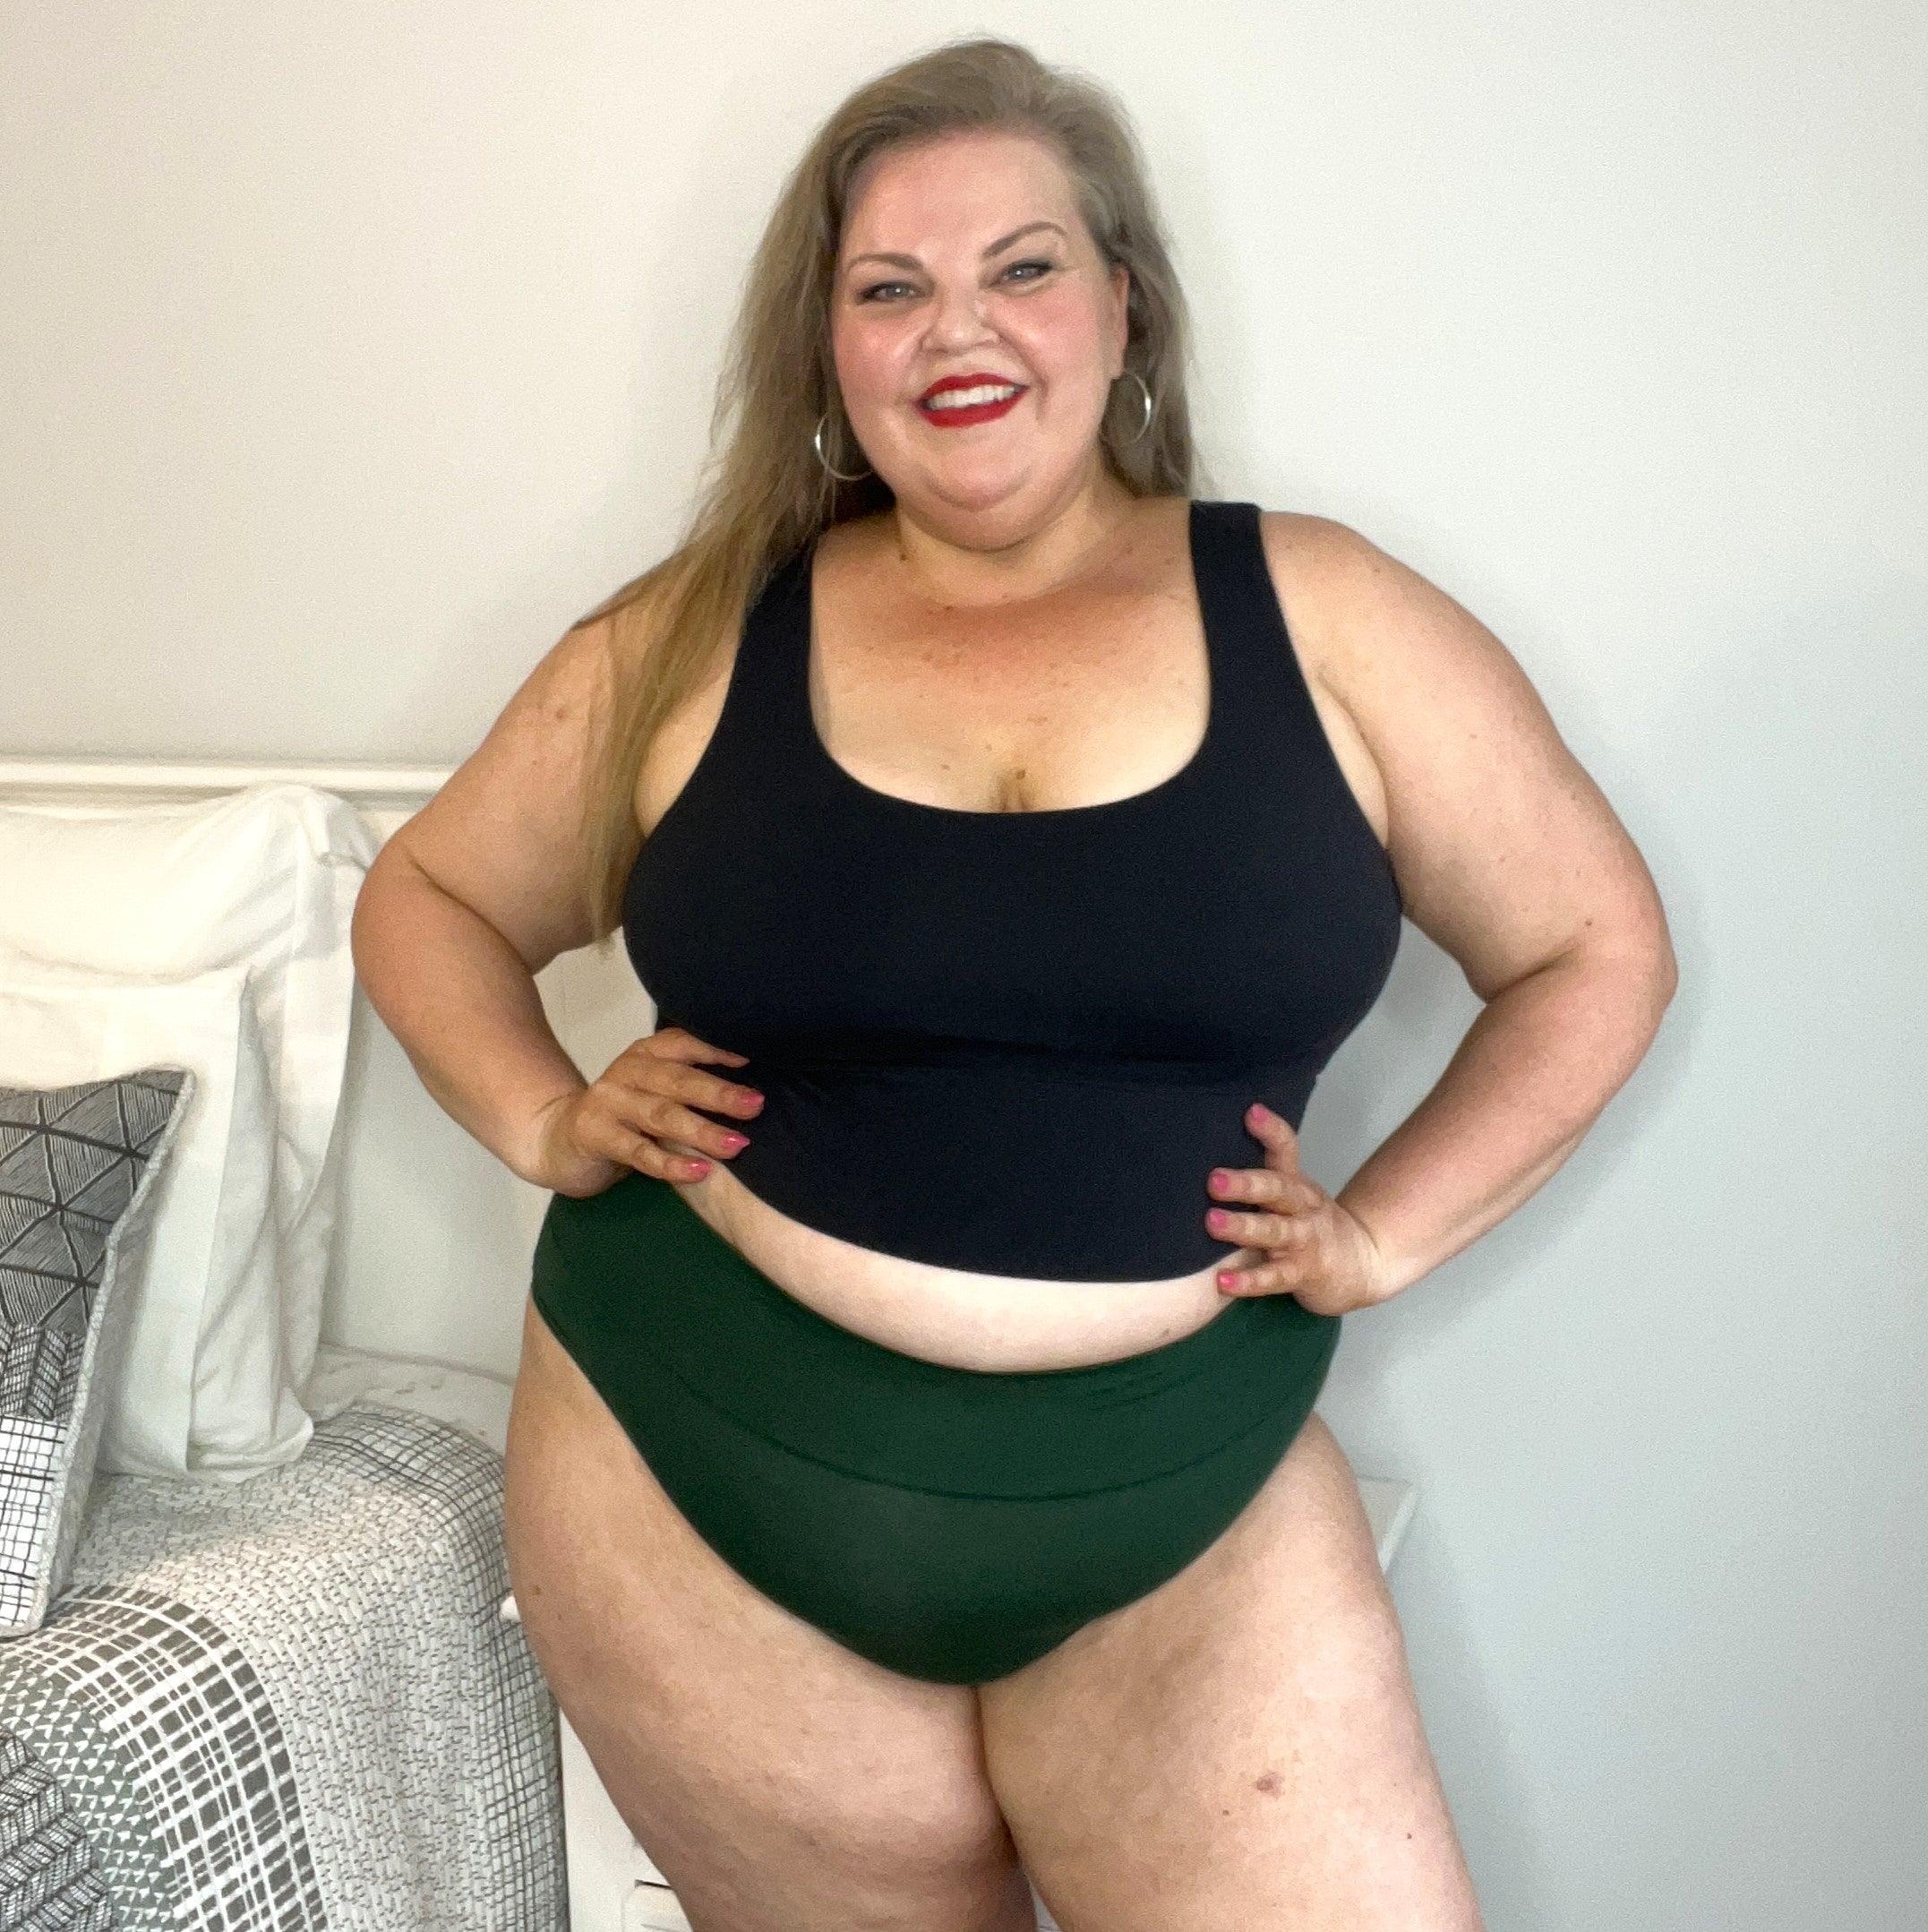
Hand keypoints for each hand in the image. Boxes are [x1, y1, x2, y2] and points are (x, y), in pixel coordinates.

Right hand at [527, 1025, 763, 1197]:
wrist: (558, 1140)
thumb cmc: (624, 1116)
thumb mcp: (653, 1091)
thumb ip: (688, 1083)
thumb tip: (751, 1090)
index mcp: (646, 1054)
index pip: (683, 1043)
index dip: (715, 1049)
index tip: (751, 1060)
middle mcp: (627, 1071)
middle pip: (677, 1081)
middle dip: (719, 1094)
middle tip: (756, 1105)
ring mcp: (608, 1102)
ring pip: (661, 1115)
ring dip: (701, 1131)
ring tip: (736, 1145)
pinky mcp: (595, 1135)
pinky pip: (639, 1152)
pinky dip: (671, 1163)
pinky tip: (699, 1172)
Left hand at [1204, 1102, 1395, 1314]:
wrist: (1364, 1264)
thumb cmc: (1312, 1225)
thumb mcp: (1294, 1195)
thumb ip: (1262, 1175)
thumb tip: (1209, 1149)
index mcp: (1296, 1184)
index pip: (1286, 1150)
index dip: (1271, 1131)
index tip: (1251, 1112)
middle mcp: (1302, 1207)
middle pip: (1278, 1190)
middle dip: (1246, 1184)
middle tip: (1214, 1179)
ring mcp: (1305, 1240)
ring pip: (1274, 1232)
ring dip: (1243, 1227)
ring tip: (1212, 1222)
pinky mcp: (1303, 1273)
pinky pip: (1274, 1277)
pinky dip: (1249, 1281)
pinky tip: (1223, 1282)